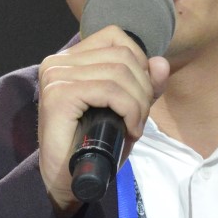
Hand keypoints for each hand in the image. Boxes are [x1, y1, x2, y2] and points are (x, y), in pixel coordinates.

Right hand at [36, 27, 170, 217]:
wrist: (68, 181)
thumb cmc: (93, 146)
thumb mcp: (126, 110)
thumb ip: (144, 85)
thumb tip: (161, 62)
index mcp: (70, 59)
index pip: (116, 37)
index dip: (140, 63)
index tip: (141, 96)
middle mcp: (58, 62)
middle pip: (122, 55)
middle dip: (143, 88)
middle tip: (140, 119)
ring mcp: (56, 76)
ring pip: (119, 72)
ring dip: (138, 103)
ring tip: (134, 126)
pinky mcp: (59, 95)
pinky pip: (109, 90)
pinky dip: (129, 110)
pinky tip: (129, 129)